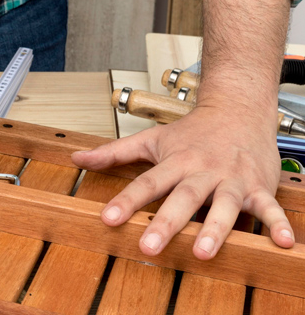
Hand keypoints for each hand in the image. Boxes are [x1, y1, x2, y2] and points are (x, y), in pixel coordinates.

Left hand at [72, 103, 293, 259]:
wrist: (239, 107)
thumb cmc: (192, 130)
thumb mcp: (151, 139)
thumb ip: (113, 153)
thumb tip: (76, 158)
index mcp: (175, 161)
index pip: (146, 183)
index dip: (126, 201)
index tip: (108, 218)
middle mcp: (202, 171)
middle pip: (182, 198)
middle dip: (166, 223)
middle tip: (148, 246)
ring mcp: (231, 179)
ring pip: (223, 205)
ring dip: (215, 229)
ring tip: (204, 251)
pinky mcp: (258, 186)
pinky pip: (269, 207)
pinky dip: (277, 223)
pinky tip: (283, 242)